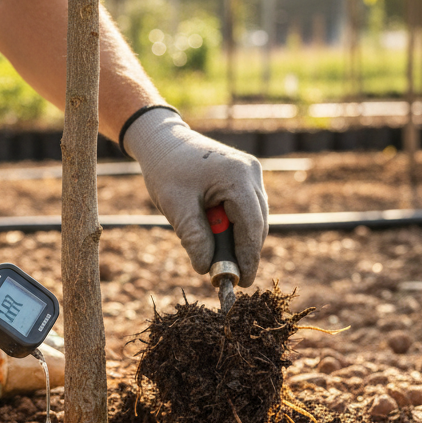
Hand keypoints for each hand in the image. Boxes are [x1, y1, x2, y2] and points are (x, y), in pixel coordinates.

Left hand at [123, 108, 267, 285]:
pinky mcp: (245, 175)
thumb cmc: (166, 170)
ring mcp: (251, 172)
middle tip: (229, 276)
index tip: (242, 282)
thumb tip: (206, 268)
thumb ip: (193, 237)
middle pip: (258, 223)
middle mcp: (251, 172)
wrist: (163, 141)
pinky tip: (219, 237)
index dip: (248, 257)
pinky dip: (236, 226)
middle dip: (245, 252)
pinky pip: (247, 208)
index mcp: (237, 177)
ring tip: (219, 258)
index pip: (251, 226)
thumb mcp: (175, 206)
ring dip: (240, 239)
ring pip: (255, 217)